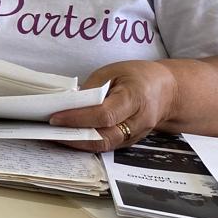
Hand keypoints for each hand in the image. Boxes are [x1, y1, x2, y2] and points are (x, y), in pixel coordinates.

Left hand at [49, 60, 177, 151]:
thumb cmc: (137, 76)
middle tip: (49, 131)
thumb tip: (68, 104)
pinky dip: (86, 144)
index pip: (104, 115)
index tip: (54, 118)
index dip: (78, 119)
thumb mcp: (114, 72)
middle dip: (74, 137)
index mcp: (135, 98)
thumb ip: (92, 89)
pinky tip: (68, 138)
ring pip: (105, 145)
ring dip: (77, 144)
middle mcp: (138, 121)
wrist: (168, 91)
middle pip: (105, 137)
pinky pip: (107, 146)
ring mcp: (136, 135)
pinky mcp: (130, 141)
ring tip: (53, 136)